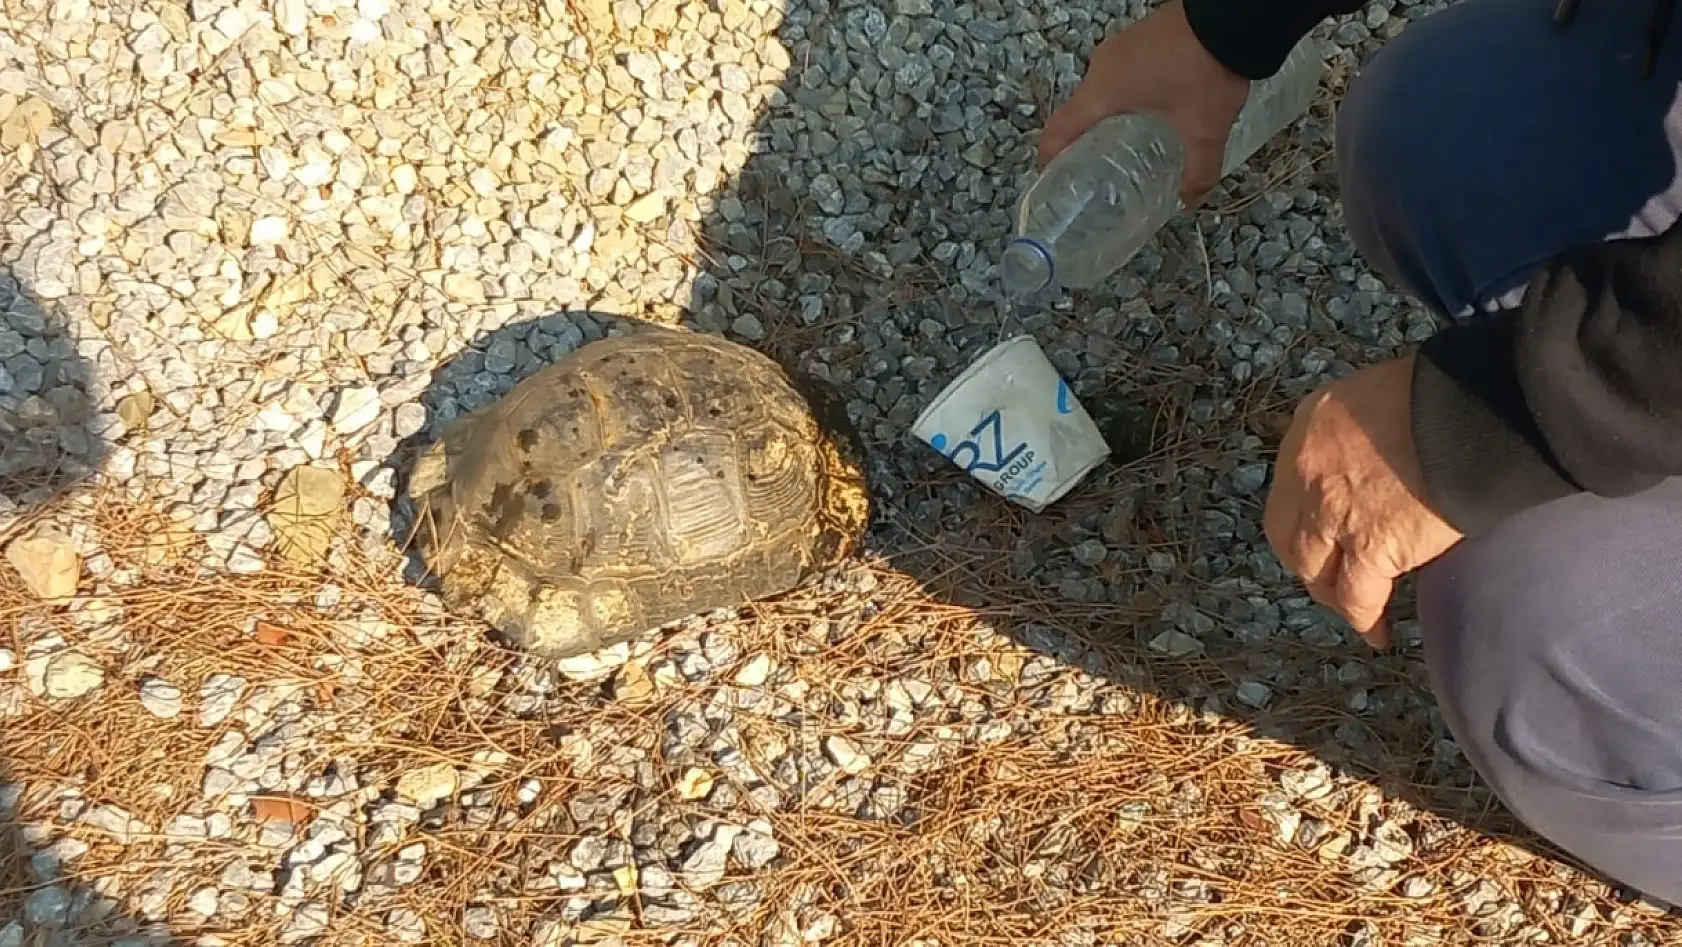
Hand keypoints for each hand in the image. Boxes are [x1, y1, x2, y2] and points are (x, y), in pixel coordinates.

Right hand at [1039, 0, 1252, 206]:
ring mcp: (1119, 48)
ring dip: (1107, 117)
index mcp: (1102, 91)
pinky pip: (1119, 73)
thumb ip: (1197, 172)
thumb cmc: (1205, 71)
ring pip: (1101, 91)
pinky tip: (1149, 110)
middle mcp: (1102, 67)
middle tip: (1097, 171)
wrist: (1230, 18)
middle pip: (1078, 112)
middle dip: (1084, 142)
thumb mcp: (1203, 131)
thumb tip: (1191, 201)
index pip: (1058, 130)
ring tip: (1125, 145)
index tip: (1054, 182)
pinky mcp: (1138, 37)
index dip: (1050, 160)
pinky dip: (1125, 96)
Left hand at [1264, 355, 1463, 646]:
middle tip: (1325, 578)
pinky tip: (1378, 632)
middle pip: (1288, 532)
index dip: (1303, 513)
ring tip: (1350, 609)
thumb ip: (1367, 427)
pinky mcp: (1371, 547)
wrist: (1477, 410)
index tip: (1319, 530)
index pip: (1291, 481)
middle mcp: (1307, 469)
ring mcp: (1333, 512)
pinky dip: (1365, 618)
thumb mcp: (1386, 393)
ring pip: (1314, 569)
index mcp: (1313, 422)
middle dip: (1304, 560)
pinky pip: (1358, 596)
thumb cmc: (1450, 392)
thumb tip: (1382, 455)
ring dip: (1329, 593)